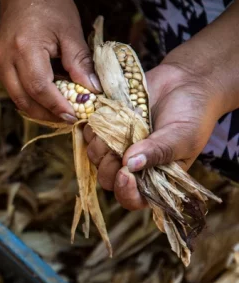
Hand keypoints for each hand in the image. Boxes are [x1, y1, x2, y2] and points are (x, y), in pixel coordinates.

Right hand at [0, 0, 100, 121]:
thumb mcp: (70, 30)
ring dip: (39, 110)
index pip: (40, 88)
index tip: (76, 116)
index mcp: (25, 48)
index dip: (58, 106)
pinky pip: (15, 89)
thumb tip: (93, 90)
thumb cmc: (50, 4)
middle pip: (24, 100)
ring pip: (18, 99)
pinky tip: (50, 99)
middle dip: (48, 114)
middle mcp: (6, 59)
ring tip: (62, 112)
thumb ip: (80, 62)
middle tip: (71, 120)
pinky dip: (32, 99)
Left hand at [84, 62, 222, 209]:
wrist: (187, 83)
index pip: (133, 199)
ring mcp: (117, 147)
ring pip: (95, 156)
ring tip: (121, 125)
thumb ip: (158, 152)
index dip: (125, 192)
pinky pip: (90, 134)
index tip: (125, 174)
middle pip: (107, 179)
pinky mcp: (107, 128)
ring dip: (102, 144)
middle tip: (122, 145)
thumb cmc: (193, 115)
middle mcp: (132, 166)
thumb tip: (130, 165)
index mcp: (155, 178)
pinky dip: (96, 126)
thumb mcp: (182, 137)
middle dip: (109, 165)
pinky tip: (112, 115)